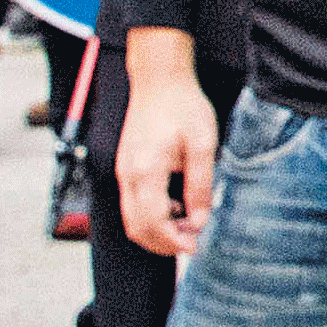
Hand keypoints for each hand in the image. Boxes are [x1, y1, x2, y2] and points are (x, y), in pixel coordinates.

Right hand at [119, 37, 218, 256]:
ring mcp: (123, 171)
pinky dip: (150, 216)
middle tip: (192, 242)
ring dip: (156, 231)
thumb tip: (199, 221)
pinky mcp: (126, 167)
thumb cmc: (183, 107)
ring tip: (187, 225)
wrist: (159, 79)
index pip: (153, 223)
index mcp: (146, 171)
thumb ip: (200, 185)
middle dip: (163, 243)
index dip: (173, 241)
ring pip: (131, 219)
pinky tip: (175, 206)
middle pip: (137, 228)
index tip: (195, 247)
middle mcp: (128, 175)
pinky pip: (132, 204)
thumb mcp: (204, 145)